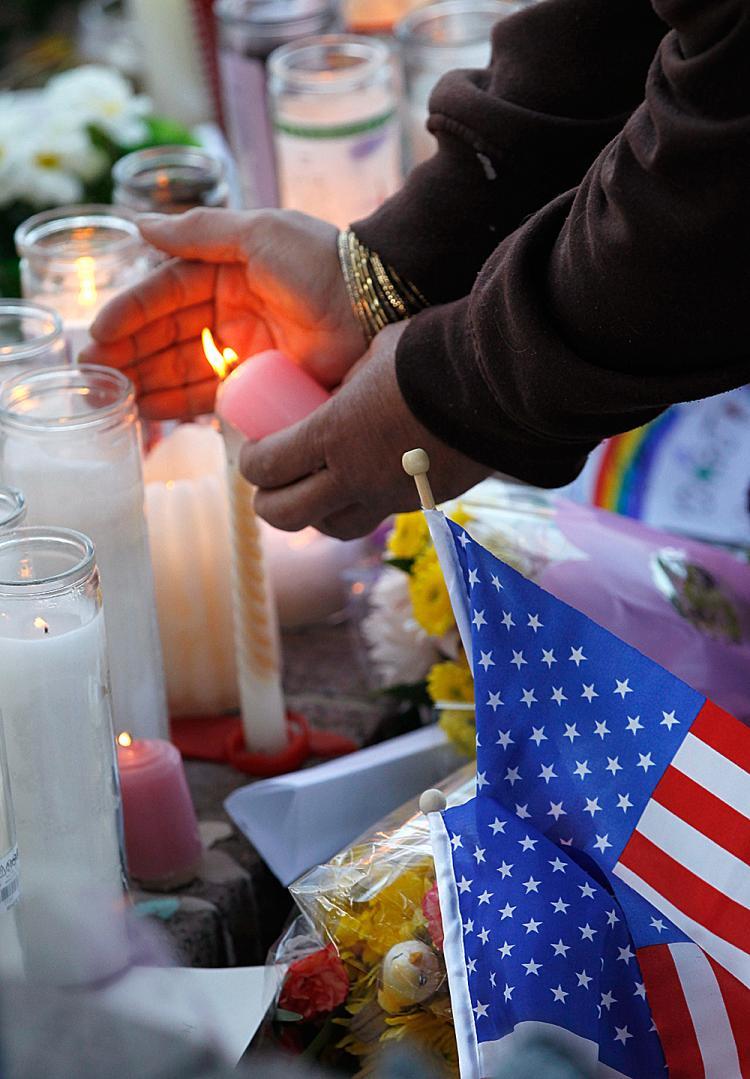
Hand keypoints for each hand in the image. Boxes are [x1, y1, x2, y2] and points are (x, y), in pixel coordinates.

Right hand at [81, 208, 365, 419]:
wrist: (376, 305)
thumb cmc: (319, 263)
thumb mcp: (259, 234)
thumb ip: (200, 232)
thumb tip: (140, 225)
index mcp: (225, 271)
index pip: (165, 293)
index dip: (131, 313)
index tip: (98, 332)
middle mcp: (230, 311)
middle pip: (167, 335)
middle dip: (129, 353)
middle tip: (92, 373)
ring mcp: (243, 350)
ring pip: (182, 368)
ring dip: (146, 380)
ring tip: (113, 394)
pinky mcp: (259, 384)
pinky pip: (210, 396)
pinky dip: (180, 404)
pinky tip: (150, 411)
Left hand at [241, 323, 490, 538]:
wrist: (498, 383)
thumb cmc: (430, 355)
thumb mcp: (373, 357)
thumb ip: (347, 380)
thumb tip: (333, 392)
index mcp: (332, 434)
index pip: (267, 467)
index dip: (250, 464)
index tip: (253, 449)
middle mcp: (354, 475)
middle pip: (286, 515)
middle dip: (268, 502)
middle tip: (270, 484)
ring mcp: (389, 496)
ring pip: (333, 528)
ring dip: (314, 515)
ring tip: (315, 492)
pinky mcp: (421, 503)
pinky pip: (377, 516)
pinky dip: (361, 506)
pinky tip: (366, 482)